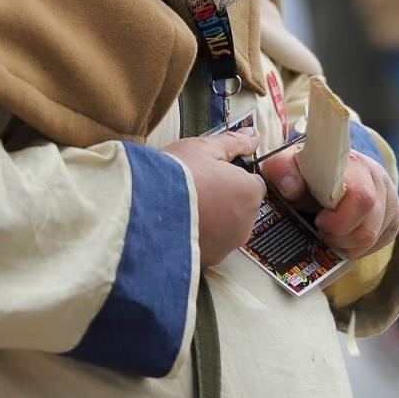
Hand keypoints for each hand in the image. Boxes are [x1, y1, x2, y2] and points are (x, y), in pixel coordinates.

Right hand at [162, 128, 266, 268]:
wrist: (143, 212)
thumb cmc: (177, 174)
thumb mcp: (203, 148)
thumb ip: (233, 142)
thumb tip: (255, 135)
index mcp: (249, 194)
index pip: (252, 183)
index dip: (232, 177)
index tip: (210, 173)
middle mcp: (245, 224)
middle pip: (240, 208)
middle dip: (223, 200)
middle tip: (194, 189)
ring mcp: (225, 247)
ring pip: (224, 230)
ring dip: (210, 221)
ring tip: (181, 209)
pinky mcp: (206, 262)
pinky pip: (206, 246)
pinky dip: (196, 238)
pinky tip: (176, 227)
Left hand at [260, 147, 398, 258]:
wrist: (328, 168)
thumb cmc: (306, 170)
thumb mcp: (287, 164)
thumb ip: (282, 170)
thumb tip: (291, 187)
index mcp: (354, 164)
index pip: (361, 198)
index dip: (339, 220)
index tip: (319, 220)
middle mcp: (378, 178)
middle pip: (368, 228)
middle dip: (340, 237)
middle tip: (321, 229)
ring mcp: (390, 198)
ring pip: (373, 239)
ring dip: (347, 244)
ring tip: (330, 233)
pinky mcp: (395, 216)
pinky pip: (380, 243)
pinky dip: (358, 247)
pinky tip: (344, 235)